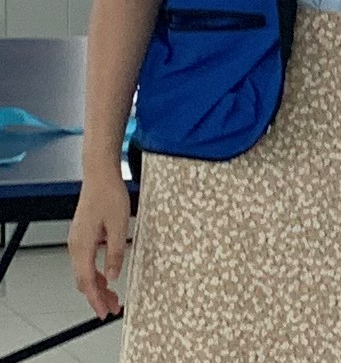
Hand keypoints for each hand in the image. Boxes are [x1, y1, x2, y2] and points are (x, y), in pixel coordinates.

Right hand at [68, 169, 129, 319]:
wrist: (100, 174)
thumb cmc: (109, 194)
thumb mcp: (119, 225)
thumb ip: (115, 252)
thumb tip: (114, 276)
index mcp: (82, 245)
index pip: (87, 281)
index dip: (96, 299)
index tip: (105, 312)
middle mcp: (75, 245)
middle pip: (83, 280)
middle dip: (97, 296)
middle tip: (113, 307)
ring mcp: (77, 239)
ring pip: (84, 271)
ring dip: (97, 285)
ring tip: (113, 295)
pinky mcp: (83, 234)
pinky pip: (86, 260)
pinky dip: (95, 272)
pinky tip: (107, 275)